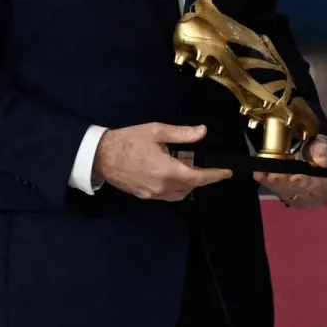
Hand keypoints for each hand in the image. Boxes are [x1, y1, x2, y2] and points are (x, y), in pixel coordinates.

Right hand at [94, 123, 232, 200]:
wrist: (100, 156)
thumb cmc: (128, 141)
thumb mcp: (156, 131)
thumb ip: (182, 134)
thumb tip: (203, 132)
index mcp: (167, 170)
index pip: (197, 177)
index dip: (214, 176)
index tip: (226, 173)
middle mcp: (161, 186)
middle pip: (190, 187)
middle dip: (202, 179)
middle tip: (207, 166)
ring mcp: (152, 193)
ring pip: (179, 194)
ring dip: (189, 184)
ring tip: (188, 167)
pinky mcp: (144, 196)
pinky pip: (167, 196)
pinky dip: (176, 188)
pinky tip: (173, 174)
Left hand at [256, 136, 326, 207]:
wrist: (313, 157)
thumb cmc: (320, 152)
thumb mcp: (324, 146)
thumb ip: (323, 152)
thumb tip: (323, 162)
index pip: (322, 187)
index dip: (307, 183)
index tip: (294, 177)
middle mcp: (321, 198)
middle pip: (302, 193)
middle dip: (286, 184)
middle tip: (273, 175)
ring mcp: (306, 202)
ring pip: (289, 195)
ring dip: (275, 185)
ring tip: (264, 174)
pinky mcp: (293, 201)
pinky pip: (280, 193)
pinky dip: (269, 184)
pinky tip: (260, 176)